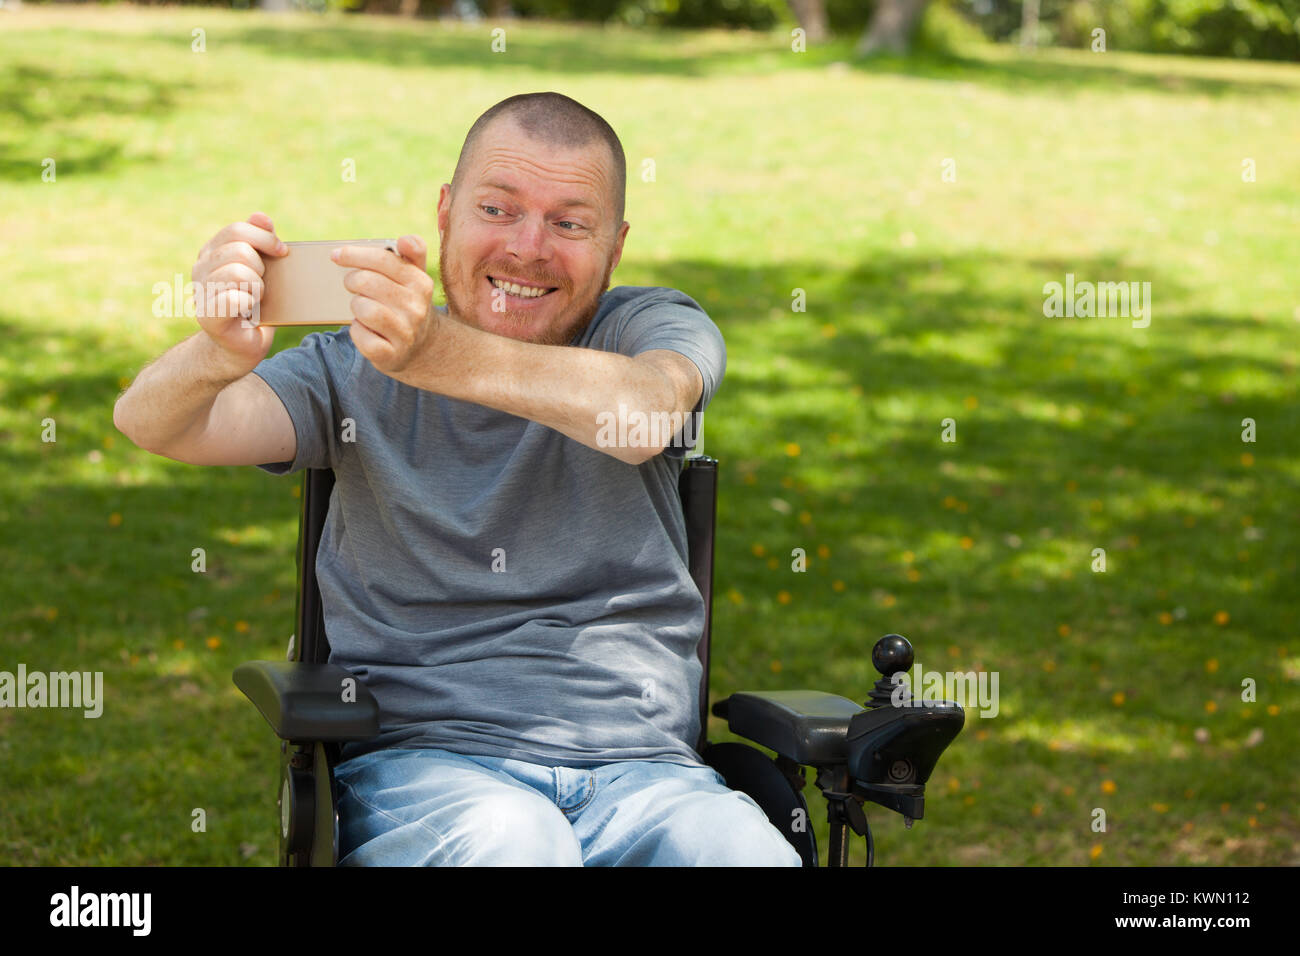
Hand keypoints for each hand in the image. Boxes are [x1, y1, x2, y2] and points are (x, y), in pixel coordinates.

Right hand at [191, 212, 286, 366]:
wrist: (240, 347)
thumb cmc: (254, 307)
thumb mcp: (261, 269)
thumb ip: (259, 242)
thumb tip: (261, 216)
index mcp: (211, 252)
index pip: (236, 230)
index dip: (264, 238)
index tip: (282, 252)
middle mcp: (200, 268)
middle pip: (239, 250)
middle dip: (261, 268)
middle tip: (261, 286)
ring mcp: (200, 291)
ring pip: (238, 272)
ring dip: (257, 288)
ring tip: (255, 300)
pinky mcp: (207, 316)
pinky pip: (234, 298)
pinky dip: (249, 303)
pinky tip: (248, 312)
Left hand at [335, 235, 437, 376]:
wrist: (421, 346)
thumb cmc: (407, 302)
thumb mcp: (415, 276)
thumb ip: (413, 251)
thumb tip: (405, 239)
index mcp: (420, 283)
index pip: (384, 259)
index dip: (355, 254)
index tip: (337, 255)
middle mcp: (417, 308)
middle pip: (367, 282)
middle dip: (352, 281)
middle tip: (353, 285)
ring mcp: (405, 333)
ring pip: (363, 309)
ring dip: (356, 307)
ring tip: (363, 309)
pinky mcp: (391, 354)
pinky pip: (360, 336)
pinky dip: (356, 331)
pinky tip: (365, 329)